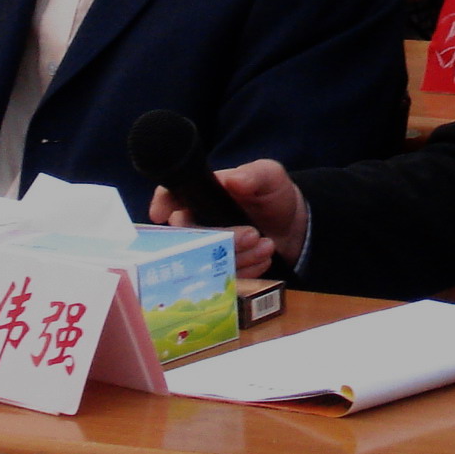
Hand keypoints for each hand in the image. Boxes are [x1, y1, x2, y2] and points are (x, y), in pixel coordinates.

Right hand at [148, 158, 307, 276]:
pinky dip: (246, 270)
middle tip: (253, 235)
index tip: (160, 214)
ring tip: (266, 246)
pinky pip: (221, 278)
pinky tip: (264, 258)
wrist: (294, 227)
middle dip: (221, 237)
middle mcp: (198, 222)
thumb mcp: (270, 177)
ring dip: (239, 256)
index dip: (162, 203)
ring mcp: (207, 248)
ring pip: (206, 260)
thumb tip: (233, 179)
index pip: (172, 195)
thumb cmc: (273, 195)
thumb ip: (255, 175)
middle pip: (189, 235)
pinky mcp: (219, 270)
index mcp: (203, 194)